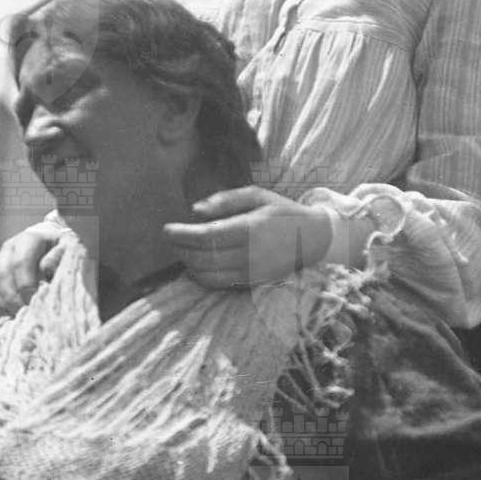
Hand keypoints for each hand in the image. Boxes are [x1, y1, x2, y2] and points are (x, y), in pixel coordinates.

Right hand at [0, 221, 66, 314]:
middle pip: (2, 275)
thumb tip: (45, 270)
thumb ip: (59, 258)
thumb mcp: (69, 250)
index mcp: (29, 239)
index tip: (33, 305)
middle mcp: (9, 247)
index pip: (20, 263)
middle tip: (23, 316)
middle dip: (12, 299)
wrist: (50, 244)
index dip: (25, 286)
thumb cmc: (63, 252)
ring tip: (12, 318)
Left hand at [163, 188, 334, 288]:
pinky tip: (196, 265)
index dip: (182, 235)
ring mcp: (251, 271)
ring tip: (182, 251)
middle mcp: (249, 253)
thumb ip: (226, 200)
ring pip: (208, 274)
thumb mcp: (258, 195)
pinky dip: (202, 276)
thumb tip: (196, 210)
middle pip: (203, 257)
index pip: (207, 236)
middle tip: (172, 239)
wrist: (314, 238)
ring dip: (189, 264)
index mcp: (250, 228)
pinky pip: (219, 284)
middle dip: (182, 249)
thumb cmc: (283, 212)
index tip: (166, 230)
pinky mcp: (252, 282)